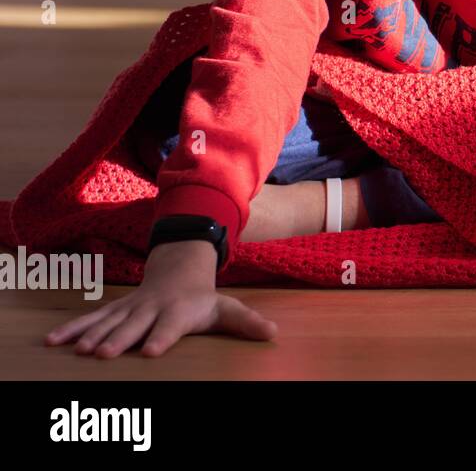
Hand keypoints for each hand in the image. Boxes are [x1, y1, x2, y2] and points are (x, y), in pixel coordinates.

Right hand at [44, 240, 276, 357]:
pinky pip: (90, 320)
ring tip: (78, 350)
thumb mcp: (227, 308)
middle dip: (119, 338)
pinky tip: (52, 342)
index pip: (170, 326)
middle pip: (134, 326)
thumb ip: (246, 322)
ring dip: (91, 335)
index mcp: (178, 311)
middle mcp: (151, 309)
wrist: (179, 270)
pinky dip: (72, 329)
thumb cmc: (203, 299)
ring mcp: (130, 309)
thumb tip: (273, 333)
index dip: (161, 337)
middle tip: (105, 353)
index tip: (152, 351)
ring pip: (108, 322)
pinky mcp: (114, 311)